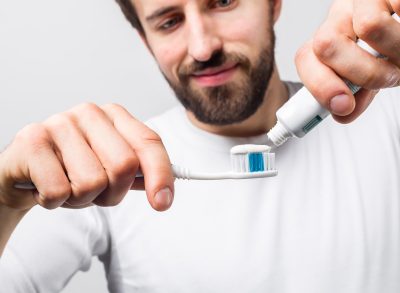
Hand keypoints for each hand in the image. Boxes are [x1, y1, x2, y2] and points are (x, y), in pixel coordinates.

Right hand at [0, 103, 173, 211]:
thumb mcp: (109, 171)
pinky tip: (44, 186)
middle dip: (112, 193)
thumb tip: (165, 191)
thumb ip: (138, 176)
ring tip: (67, 186)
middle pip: (124, 165)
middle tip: (94, 192)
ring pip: (92, 182)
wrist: (23, 171)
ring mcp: (60, 122)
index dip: (161, 174)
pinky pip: (59, 191)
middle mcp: (90, 113)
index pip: (149, 143)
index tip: (163, 202)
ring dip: (80, 199)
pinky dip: (54, 201)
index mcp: (115, 116)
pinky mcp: (32, 139)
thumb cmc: (71, 170)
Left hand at [295, 0, 399, 122]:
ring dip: (396, 53)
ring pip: (370, 26)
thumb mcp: (371, 69)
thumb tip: (343, 113)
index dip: (320, 85)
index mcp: (330, 36)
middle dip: (363, 73)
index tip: (342, 106)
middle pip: (325, 44)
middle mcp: (341, 14)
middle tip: (390, 77)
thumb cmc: (392, 44)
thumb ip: (355, 91)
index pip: (306, 58)